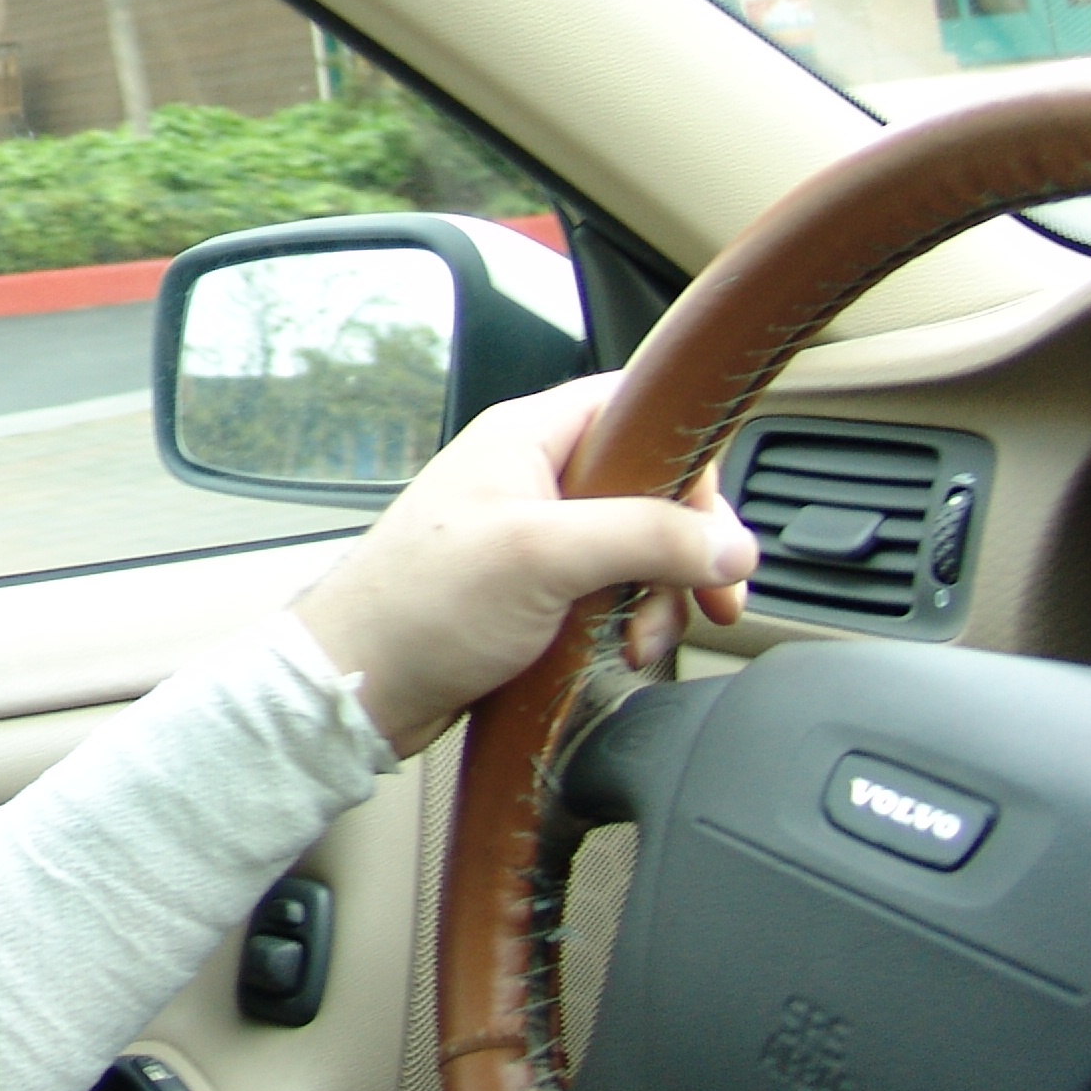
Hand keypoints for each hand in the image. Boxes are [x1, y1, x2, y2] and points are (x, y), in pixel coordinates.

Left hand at [291, 374, 758, 757]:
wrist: (361, 683)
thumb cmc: (418, 606)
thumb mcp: (541, 556)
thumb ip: (644, 537)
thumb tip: (729, 545)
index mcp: (526, 438)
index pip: (637, 406)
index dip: (688, 454)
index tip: (715, 522)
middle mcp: (533, 478)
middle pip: (652, 487)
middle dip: (686, 548)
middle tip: (710, 598)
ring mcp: (534, 537)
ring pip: (638, 548)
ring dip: (659, 597)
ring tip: (641, 639)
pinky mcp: (534, 591)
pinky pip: (609, 593)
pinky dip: (627, 623)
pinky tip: (619, 652)